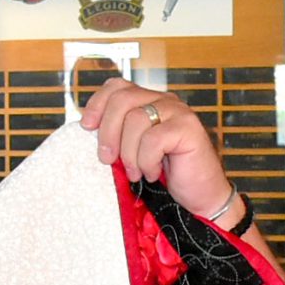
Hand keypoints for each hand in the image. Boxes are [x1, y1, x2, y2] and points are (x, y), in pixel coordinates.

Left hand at [80, 78, 237, 226]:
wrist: (198, 198)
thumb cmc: (165, 177)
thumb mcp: (132, 152)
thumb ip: (118, 136)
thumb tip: (89, 130)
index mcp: (149, 102)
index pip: (118, 86)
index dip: (98, 103)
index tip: (86, 126)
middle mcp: (164, 101)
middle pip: (123, 100)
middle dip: (108, 132)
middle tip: (107, 159)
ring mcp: (178, 112)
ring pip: (136, 120)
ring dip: (130, 153)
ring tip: (136, 173)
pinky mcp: (188, 128)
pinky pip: (153, 139)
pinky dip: (147, 161)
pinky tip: (153, 173)